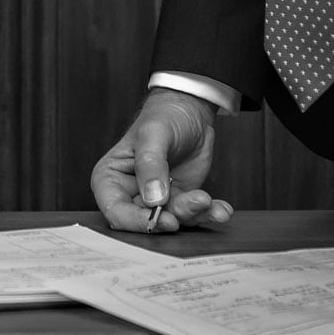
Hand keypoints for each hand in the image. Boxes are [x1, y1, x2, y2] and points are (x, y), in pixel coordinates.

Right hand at [90, 89, 234, 231]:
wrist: (189, 112)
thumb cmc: (162, 117)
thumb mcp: (154, 134)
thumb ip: (150, 164)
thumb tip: (153, 199)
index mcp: (111, 179)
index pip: (115, 211)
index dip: (137, 221)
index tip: (163, 219)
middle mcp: (130, 194)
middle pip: (146, 222)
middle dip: (173, 218)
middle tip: (194, 206)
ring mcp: (156, 200)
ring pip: (173, 219)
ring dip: (194, 213)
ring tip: (207, 199)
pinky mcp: (179, 200)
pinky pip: (194, 215)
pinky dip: (209, 214)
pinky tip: (222, 210)